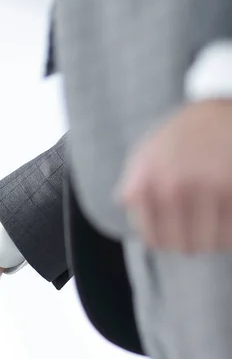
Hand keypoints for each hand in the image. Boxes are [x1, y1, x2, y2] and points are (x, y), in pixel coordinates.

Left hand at [120, 100, 231, 252]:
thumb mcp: (141, 160)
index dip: (167, 240)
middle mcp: (172, 189)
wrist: (216, 112)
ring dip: (216, 237)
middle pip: (185, 246)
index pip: (154, 241)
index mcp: (142, 186)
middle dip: (193, 241)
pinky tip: (227, 211)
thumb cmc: (177, 139)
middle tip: (198, 227)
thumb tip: (141, 234)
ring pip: (213, 243)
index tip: (175, 233)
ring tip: (214, 217)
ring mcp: (207, 188)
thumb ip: (134, 194)